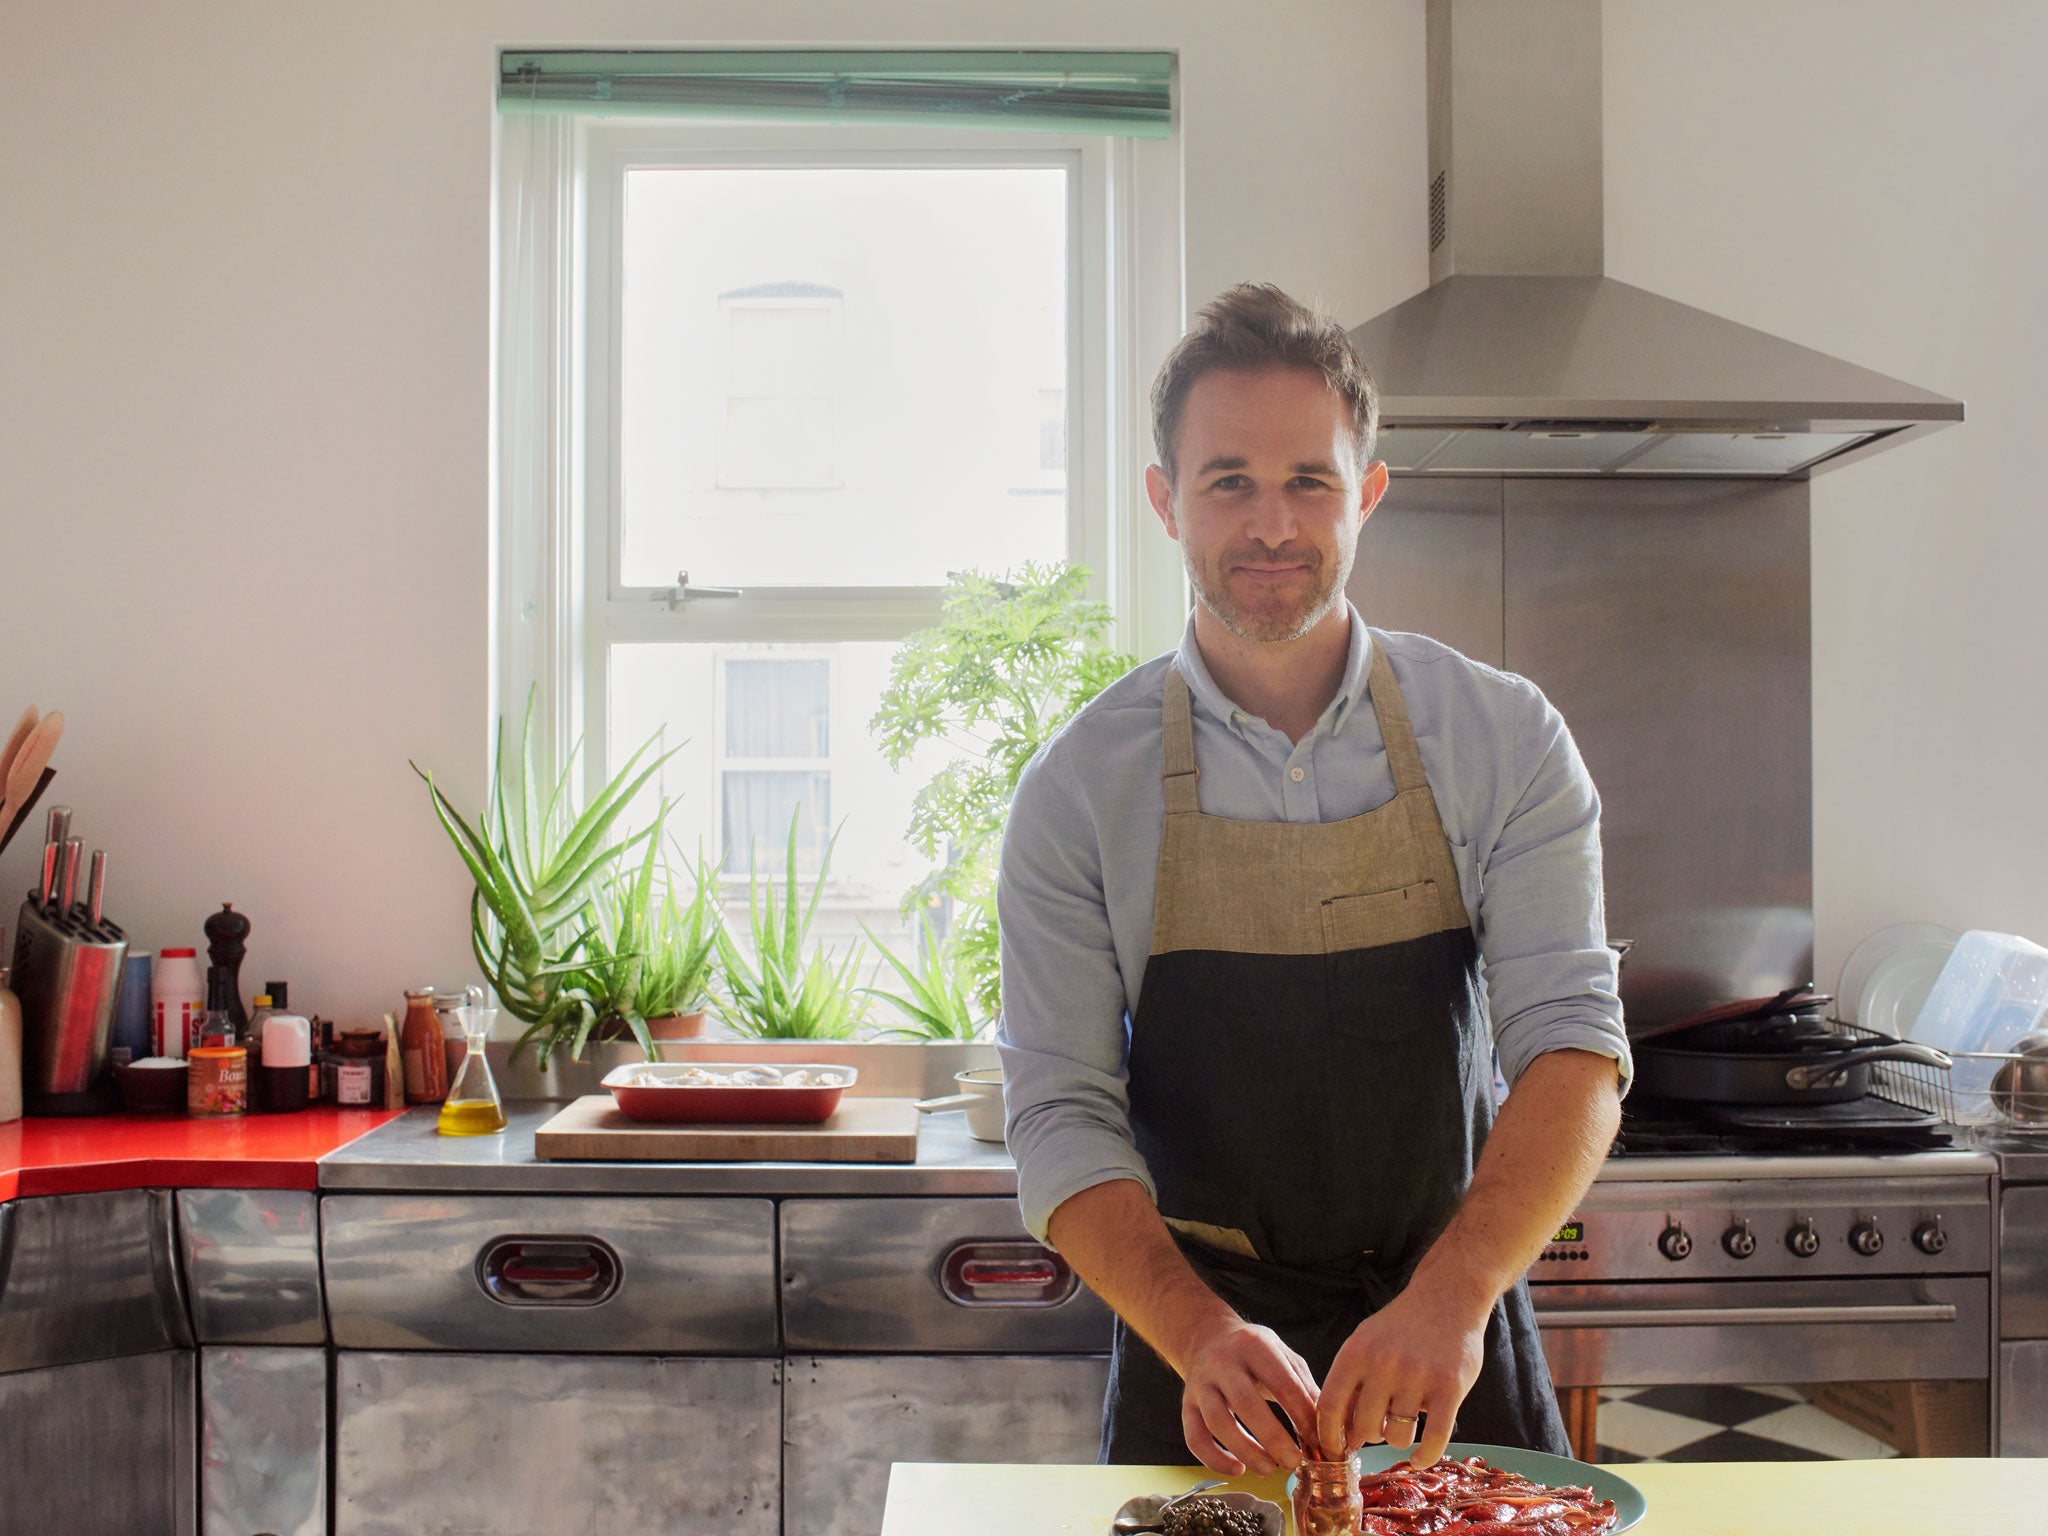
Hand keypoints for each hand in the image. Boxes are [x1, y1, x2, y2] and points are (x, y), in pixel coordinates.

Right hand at [1177, 1318, 1320, 1476]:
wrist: (1206, 1336)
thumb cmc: (1254, 1352)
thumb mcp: (1281, 1355)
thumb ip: (1303, 1386)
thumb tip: (1329, 1425)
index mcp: (1254, 1346)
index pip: (1282, 1383)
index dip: (1302, 1416)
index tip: (1318, 1441)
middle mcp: (1223, 1362)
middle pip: (1246, 1403)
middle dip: (1273, 1438)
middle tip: (1293, 1462)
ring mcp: (1201, 1383)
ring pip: (1218, 1422)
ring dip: (1246, 1450)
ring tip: (1269, 1469)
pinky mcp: (1186, 1404)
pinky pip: (1194, 1436)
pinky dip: (1214, 1458)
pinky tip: (1238, 1469)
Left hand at [1315, 1289, 1487, 1469]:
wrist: (1447, 1296)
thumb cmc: (1402, 1326)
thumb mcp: (1366, 1342)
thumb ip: (1351, 1382)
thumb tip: (1341, 1434)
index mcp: (1356, 1351)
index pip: (1329, 1406)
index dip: (1327, 1436)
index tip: (1333, 1451)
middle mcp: (1383, 1363)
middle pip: (1364, 1427)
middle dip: (1369, 1436)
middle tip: (1379, 1427)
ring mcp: (1417, 1375)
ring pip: (1397, 1436)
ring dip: (1399, 1438)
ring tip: (1405, 1421)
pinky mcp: (1450, 1387)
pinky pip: (1434, 1439)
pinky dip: (1425, 1456)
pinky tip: (1420, 1458)